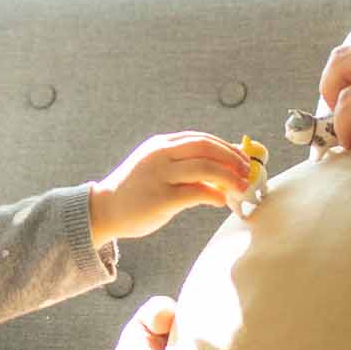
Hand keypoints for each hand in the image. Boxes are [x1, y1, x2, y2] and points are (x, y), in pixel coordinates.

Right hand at [89, 132, 250, 245]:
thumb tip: (225, 165)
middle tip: (247, 173)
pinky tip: (221, 201)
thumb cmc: (137, 192)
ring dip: (229, 177)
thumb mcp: (159, 169)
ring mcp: (159, 175)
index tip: (243, 160)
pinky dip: (214, 195)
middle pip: (206, 147)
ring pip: (205, 167)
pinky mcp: (160, 198)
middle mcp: (160, 155)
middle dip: (232, 159)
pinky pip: (196, 193)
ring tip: (241, 189)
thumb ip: (186, 165)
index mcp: (161, 145)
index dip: (227, 148)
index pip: (201, 139)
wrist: (103, 210)